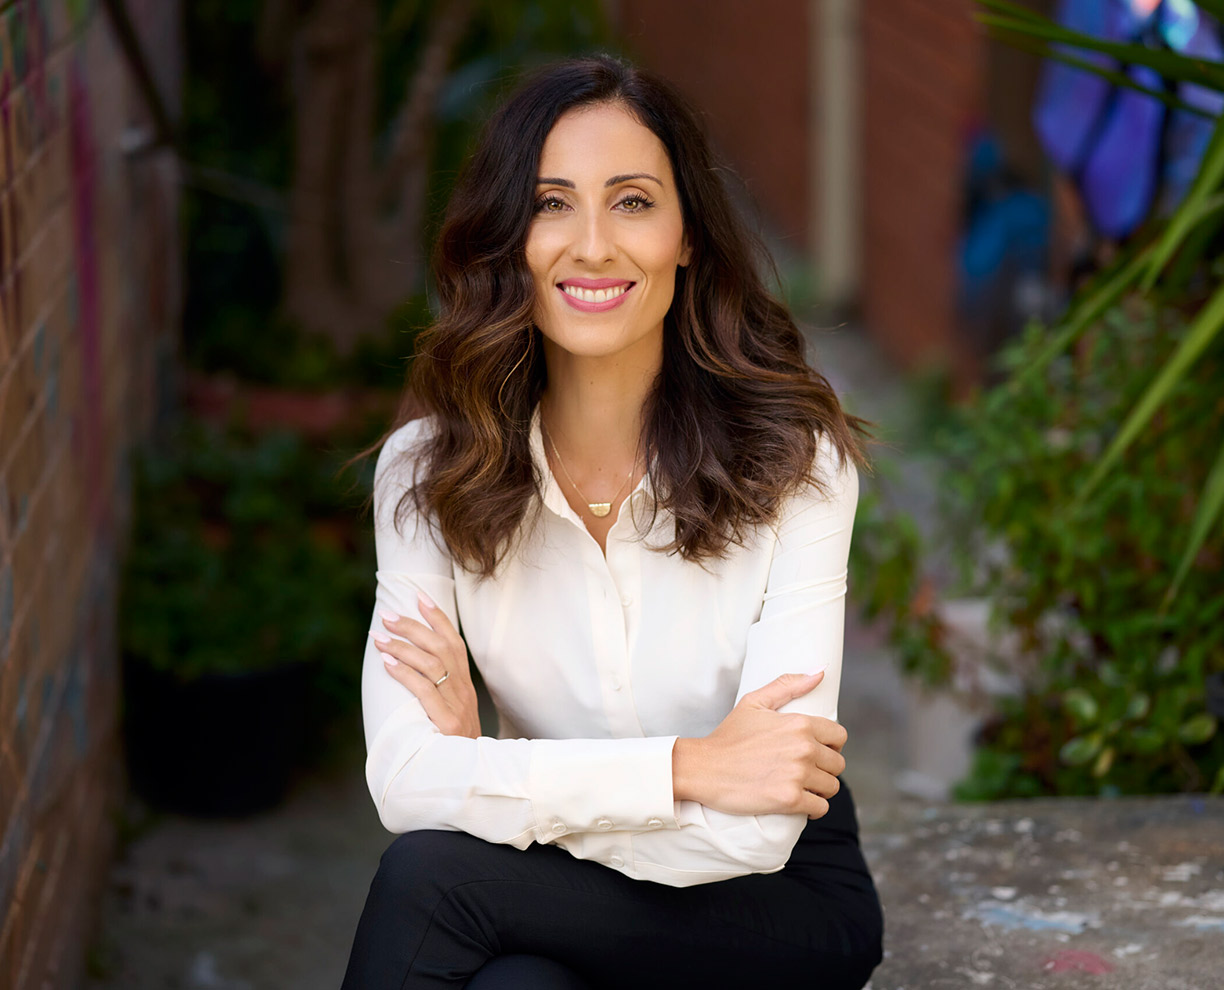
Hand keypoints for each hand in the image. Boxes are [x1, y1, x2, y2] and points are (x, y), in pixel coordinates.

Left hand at [372, 591, 480, 738]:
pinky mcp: (447, 723)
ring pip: (432, 664)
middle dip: (413, 627)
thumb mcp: (453, 716)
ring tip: (379, 637)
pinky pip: (425, 690)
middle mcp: (463, 691)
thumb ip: (439, 694)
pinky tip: (387, 663)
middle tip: (387, 616)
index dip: (438, 618)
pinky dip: (405, 673)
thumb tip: (409, 672)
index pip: (454, 643)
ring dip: (403, 646)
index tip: (419, 597)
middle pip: (441, 647)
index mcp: (465, 686)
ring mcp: (457, 706)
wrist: (472, 779)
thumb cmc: (454, 748)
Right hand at [672, 671, 846, 819]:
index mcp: (799, 723)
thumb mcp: (754, 702)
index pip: (839, 736)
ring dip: (820, 789)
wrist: (704, 768)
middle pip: (837, 763)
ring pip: (831, 787)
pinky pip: (820, 807)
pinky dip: (814, 808)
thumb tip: (820, 672)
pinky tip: (801, 802)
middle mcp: (803, 748)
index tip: (818, 751)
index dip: (831, 744)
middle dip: (824, 768)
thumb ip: (788, 685)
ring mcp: (797, 775)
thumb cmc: (728, 736)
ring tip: (803, 787)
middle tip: (806, 771)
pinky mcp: (789, 800)